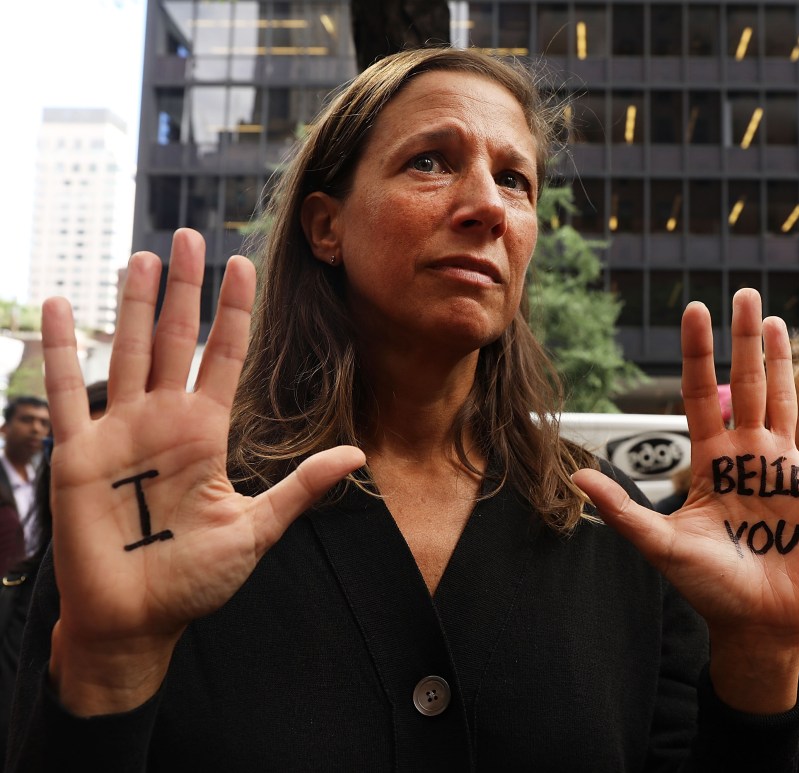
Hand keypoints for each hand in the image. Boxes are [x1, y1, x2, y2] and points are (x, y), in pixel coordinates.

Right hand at [43, 229, 364, 714]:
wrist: (138, 621)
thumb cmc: (195, 580)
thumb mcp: (257, 529)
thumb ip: (301, 488)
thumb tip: (357, 455)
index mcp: (205, 434)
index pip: (222, 357)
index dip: (232, 312)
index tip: (242, 264)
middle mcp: (163, 423)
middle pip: (174, 340)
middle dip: (182, 289)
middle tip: (185, 236)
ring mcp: (119, 434)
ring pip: (126, 352)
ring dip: (132, 305)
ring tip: (141, 257)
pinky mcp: (78, 455)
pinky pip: (68, 393)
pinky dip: (61, 349)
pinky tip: (59, 306)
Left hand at [573, 289, 798, 711]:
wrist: (755, 621)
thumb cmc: (707, 587)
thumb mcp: (661, 546)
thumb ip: (625, 512)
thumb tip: (581, 479)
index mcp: (710, 460)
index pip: (702, 393)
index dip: (700, 352)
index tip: (696, 308)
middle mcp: (745, 454)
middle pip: (747, 384)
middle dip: (745, 340)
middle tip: (746, 294)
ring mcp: (781, 467)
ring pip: (782, 400)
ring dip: (781, 360)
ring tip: (775, 320)